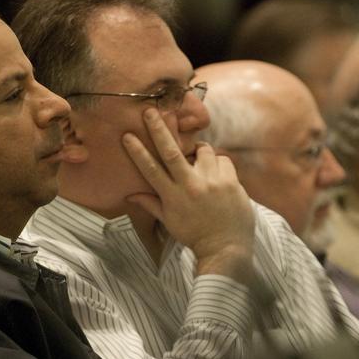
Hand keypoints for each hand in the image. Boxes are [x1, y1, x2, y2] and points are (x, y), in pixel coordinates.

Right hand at [122, 108, 254, 279]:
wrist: (226, 248)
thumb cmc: (195, 235)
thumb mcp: (170, 222)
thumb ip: (152, 204)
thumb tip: (130, 195)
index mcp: (173, 196)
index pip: (151, 169)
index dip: (138, 151)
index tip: (127, 135)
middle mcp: (191, 186)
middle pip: (172, 151)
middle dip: (159, 130)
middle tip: (150, 111)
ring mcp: (212, 182)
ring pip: (203, 151)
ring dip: (199, 153)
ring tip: (200, 164)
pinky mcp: (231, 181)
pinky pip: (223, 159)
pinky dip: (219, 164)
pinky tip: (217, 176)